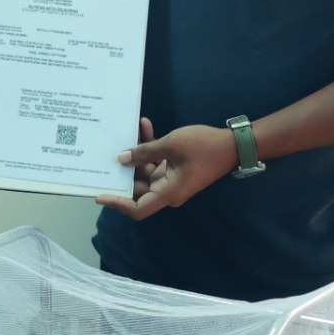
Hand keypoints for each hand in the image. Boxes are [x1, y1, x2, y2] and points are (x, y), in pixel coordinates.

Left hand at [92, 119, 237, 220]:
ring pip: (145, 170)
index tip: (100, 195)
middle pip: (137, 187)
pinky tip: (144, 126)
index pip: (138, 208)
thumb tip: (121, 159)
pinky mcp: (175, 168)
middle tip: (106, 154)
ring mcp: (171, 179)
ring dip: (137, 151)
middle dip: (123, 170)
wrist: (234, 144)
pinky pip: (156, 160)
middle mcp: (168, 190)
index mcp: (168, 193)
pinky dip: (150, 146)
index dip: (117, 204)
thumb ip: (144, 152)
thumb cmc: (205, 147)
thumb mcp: (171, 145)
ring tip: (129, 130)